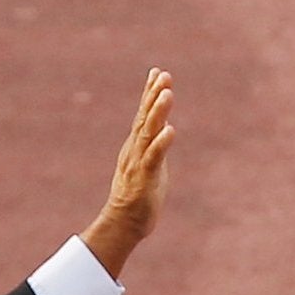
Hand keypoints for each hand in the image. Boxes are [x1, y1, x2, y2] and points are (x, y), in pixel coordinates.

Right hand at [80, 67, 175, 278]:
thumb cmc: (138, 195)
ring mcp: (138, 163)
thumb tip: (164, 127)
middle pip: (145, 118)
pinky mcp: (144, 179)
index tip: (156, 72)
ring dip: (157, 113)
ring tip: (167, 93)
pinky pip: (153, 158)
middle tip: (163, 74)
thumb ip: (154, 145)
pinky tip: (170, 130)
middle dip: (153, 95)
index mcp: (136, 146)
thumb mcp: (149, 164)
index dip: (149, 93)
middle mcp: (134, 150)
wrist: (124, 223)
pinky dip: (161, 144)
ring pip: (148, 134)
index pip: (143, 115)